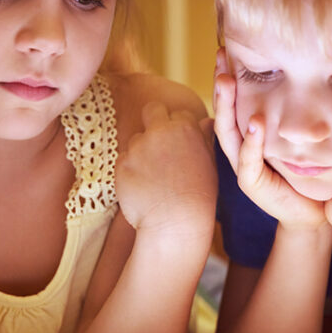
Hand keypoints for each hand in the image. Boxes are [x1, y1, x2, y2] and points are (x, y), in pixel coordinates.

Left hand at [116, 101, 217, 239]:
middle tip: (160, 144)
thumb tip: (207, 120)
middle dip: (154, 121)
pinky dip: (131, 170)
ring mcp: (138, 147)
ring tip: (155, 176)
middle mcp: (160, 132)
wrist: (176, 223)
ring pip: (136, 138)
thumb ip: (204, 137)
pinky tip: (144, 186)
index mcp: (185, 128)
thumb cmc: (198, 195)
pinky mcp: (121, 164)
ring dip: (142, 151)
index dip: (179, 128)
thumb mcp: (210, 163)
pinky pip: (124, 159)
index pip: (178, 114)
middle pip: (151, 110)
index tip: (180, 144)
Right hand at [212, 48, 327, 230]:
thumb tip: (310, 70)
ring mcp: (243, 166)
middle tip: (221, 55)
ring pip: (228, 133)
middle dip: (221, 83)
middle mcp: (241, 148)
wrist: (314, 211)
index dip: (227, 76)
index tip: (226, 48)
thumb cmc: (308, 171)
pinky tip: (255, 122)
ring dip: (227, 106)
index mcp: (248, 135)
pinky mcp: (252, 184)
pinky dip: (251, 142)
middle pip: (224, 111)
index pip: (233, 101)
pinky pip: (248, 161)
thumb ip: (295, 111)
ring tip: (228, 81)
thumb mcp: (299, 136)